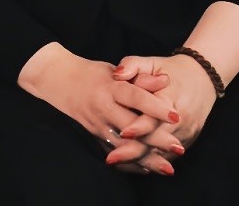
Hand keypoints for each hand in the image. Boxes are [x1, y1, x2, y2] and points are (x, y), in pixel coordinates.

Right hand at [17, 44, 181, 175]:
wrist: (59, 80)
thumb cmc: (92, 73)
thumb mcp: (115, 69)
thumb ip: (140, 77)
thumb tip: (166, 80)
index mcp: (110, 87)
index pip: (136, 97)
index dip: (156, 107)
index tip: (176, 116)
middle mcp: (103, 107)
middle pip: (132, 127)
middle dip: (156, 139)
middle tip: (178, 148)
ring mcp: (97, 124)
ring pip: (125, 146)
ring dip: (147, 158)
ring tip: (168, 167)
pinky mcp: (94, 135)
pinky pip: (115, 152)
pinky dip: (132, 162)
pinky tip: (148, 168)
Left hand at [105, 54, 217, 171]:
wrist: (203, 77)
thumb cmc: (172, 70)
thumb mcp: (152, 62)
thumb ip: (133, 64)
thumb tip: (117, 74)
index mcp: (170, 98)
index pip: (153, 117)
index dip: (138, 127)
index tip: (122, 133)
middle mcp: (181, 119)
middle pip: (156, 141)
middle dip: (132, 152)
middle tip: (110, 159)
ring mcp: (186, 133)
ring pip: (161, 152)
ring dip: (140, 160)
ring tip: (117, 164)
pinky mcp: (187, 140)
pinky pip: (168, 155)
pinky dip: (151, 161)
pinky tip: (132, 164)